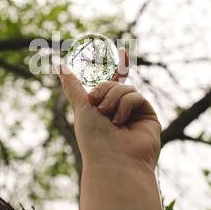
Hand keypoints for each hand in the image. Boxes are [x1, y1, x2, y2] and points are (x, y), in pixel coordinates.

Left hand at [59, 49, 160, 172]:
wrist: (112, 159)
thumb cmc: (93, 137)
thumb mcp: (81, 106)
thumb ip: (73, 86)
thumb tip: (61, 66)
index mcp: (105, 108)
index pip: (113, 82)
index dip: (119, 66)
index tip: (122, 49)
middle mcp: (121, 110)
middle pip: (116, 83)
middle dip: (104, 90)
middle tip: (96, 105)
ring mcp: (136, 114)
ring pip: (126, 88)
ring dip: (113, 99)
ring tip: (109, 118)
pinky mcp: (149, 117)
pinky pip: (137, 97)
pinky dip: (125, 106)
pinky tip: (121, 122)